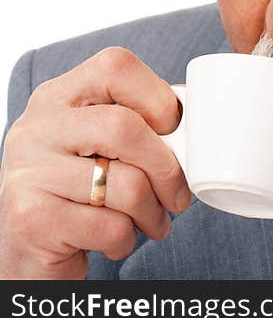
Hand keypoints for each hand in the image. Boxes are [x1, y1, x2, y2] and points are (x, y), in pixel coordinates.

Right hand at [0, 47, 191, 278]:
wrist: (30, 250)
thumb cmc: (82, 189)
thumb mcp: (97, 144)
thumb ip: (137, 122)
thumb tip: (198, 117)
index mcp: (59, 96)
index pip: (116, 67)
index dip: (158, 97)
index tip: (173, 131)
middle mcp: (36, 127)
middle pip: (125, 127)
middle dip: (167, 169)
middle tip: (178, 195)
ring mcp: (29, 172)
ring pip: (127, 185)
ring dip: (153, 213)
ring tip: (153, 222)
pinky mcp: (32, 220)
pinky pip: (110, 227)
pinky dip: (127, 240)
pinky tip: (118, 240)